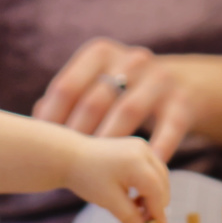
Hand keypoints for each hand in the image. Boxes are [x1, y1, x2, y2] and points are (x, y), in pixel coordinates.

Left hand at [32, 38, 192, 161]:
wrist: (185, 84)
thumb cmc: (125, 88)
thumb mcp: (98, 81)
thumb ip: (69, 95)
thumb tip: (37, 114)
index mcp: (100, 53)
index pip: (67, 86)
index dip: (53, 118)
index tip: (44, 145)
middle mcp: (130, 60)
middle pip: (95, 100)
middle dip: (79, 134)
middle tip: (68, 162)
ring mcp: (159, 78)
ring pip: (128, 111)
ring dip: (110, 142)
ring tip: (98, 169)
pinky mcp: (182, 101)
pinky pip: (167, 129)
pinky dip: (154, 149)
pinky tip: (140, 167)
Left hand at [64, 134, 169, 222]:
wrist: (70, 156)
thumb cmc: (87, 176)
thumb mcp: (109, 201)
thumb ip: (130, 219)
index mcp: (137, 162)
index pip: (158, 192)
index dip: (158, 212)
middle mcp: (143, 150)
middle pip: (161, 183)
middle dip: (155, 203)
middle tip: (142, 221)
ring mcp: (140, 146)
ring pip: (158, 176)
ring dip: (152, 194)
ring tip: (136, 209)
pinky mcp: (136, 147)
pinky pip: (150, 169)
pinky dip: (147, 184)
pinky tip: (134, 196)